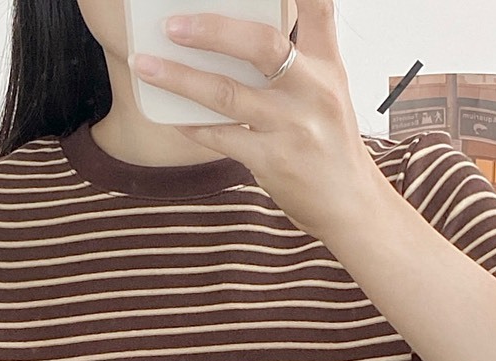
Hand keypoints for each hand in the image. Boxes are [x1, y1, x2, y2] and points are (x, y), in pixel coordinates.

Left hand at [129, 0, 380, 238]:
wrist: (350, 205)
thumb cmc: (331, 144)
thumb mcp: (329, 90)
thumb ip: (301, 54)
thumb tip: (244, 31)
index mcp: (327, 64)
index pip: (318, 8)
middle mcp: (313, 89)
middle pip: (261, 44)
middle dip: (212, 31)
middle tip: (172, 24)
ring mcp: (292, 126)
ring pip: (227, 93)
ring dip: (180, 78)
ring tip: (145, 64)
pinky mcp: (273, 160)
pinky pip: (221, 137)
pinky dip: (192, 125)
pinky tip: (171, 116)